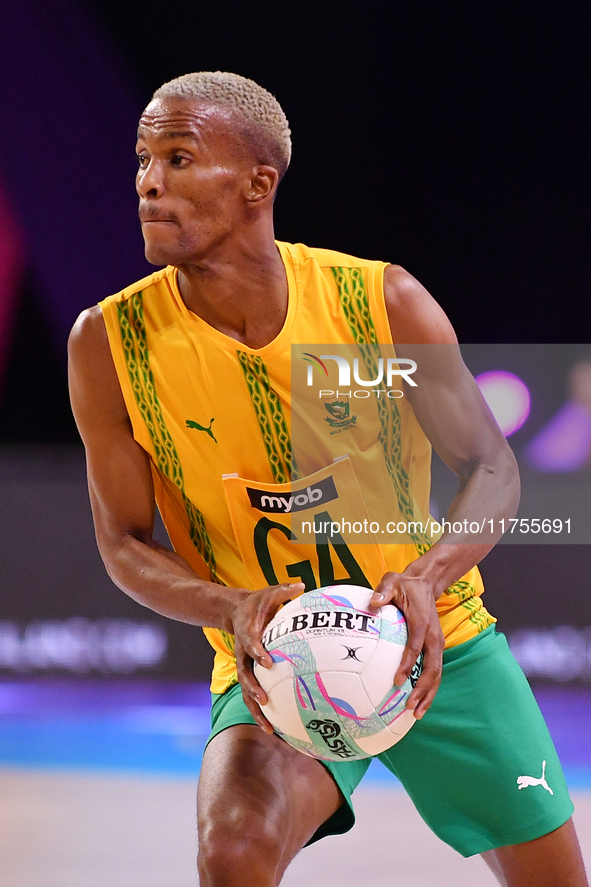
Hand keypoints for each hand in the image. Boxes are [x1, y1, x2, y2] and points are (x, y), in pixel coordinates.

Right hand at [232, 582, 304, 732]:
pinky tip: (275, 728)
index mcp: (247, 633)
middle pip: (244, 675)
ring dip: (256, 709)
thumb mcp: (268, 593)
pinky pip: (254, 695)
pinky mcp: (250, 674)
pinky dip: (262, 711)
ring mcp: (244, 666)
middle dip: (253, 689)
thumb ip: (283, 590)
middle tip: (265, 701)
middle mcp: (243, 653)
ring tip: (269, 728)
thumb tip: (302, 585)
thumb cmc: (257, 603)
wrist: (236, 612)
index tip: (267, 661)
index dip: (257, 652)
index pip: (250, 644)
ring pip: (246, 691)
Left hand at [371, 571, 443, 717]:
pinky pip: (434, 671)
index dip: (408, 664)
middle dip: (423, 689)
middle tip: (410, 706)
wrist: (426, 584)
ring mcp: (437, 644)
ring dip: (429, 694)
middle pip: (432, 668)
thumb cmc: (405, 585)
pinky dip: (429, 688)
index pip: (416, 647)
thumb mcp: (393, 581)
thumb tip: (373, 601)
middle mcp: (434, 637)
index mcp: (423, 623)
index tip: (397, 681)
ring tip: (416, 713)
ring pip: (437, 674)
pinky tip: (418, 703)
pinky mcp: (435, 648)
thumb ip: (383, 590)